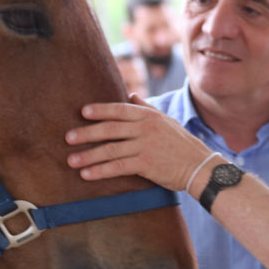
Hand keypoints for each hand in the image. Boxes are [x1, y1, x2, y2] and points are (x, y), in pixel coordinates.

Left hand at [65, 95, 214, 192]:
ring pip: (111, 149)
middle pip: (110, 129)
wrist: (199, 166)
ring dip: (89, 155)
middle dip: (87, 133)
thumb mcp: (165, 121)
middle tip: (68, 138)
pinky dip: (101, 170)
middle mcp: (146, 128)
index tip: (83, 112)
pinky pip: (118, 167)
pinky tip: (87, 174)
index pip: (120, 110)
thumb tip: (131, 94)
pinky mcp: (146, 164)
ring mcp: (146, 146)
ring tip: (71, 160)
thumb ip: (146, 108)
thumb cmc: (181, 144)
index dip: (101, 110)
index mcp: (149, 116)